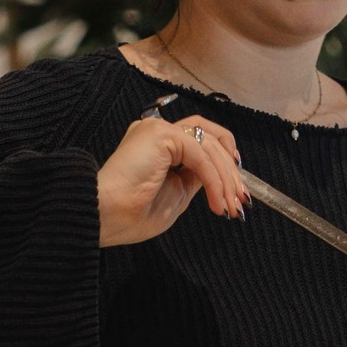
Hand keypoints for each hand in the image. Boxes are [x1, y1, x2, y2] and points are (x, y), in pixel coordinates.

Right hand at [97, 115, 249, 246]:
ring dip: (226, 179)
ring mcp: (158, 129)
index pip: (202, 140)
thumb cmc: (131, 215)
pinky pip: (199, 154)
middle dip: (231, 172)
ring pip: (209, 145)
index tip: (238, 189)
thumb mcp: (176, 196)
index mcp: (158, 146)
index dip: (225, 161)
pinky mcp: (160, 133)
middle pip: (210, 139)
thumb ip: (195, 180)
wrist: (106, 217)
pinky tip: (216, 201)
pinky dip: (213, 178)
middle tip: (241, 201)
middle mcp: (158, 132)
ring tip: (230, 206)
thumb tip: (219, 175)